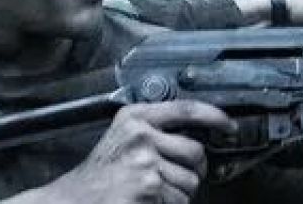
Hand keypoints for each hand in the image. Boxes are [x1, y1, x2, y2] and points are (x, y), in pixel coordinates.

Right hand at [45, 101, 235, 202]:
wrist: (73, 200)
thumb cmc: (99, 175)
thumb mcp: (122, 138)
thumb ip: (153, 130)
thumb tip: (196, 137)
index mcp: (135, 117)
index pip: (186, 108)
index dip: (214, 116)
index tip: (228, 126)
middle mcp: (141, 134)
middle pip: (195, 150)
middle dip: (195, 169)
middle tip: (177, 177)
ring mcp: (145, 159)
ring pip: (190, 180)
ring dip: (179, 192)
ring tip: (154, 191)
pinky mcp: (148, 184)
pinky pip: (178, 199)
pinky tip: (148, 201)